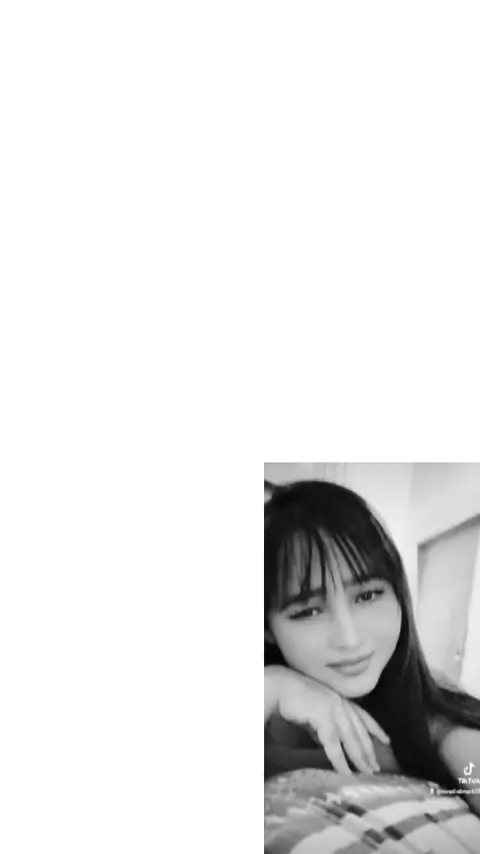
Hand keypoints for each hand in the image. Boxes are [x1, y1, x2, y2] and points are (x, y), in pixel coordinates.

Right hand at [265, 665, 389, 774]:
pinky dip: (341, 760)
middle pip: (359, 731)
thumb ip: (324, 726)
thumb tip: (328, 742)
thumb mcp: (314, 712)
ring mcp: (333, 709)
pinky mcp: (323, 718)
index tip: (386, 740)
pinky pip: (334, 744)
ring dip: (360, 757)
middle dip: (369, 750)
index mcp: (339, 699)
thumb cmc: (293, 698)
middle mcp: (340, 703)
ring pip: (351, 738)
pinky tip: (346, 772)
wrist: (279, 687)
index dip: (375, 729)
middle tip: (377, 767)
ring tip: (366, 773)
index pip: (362, 716)